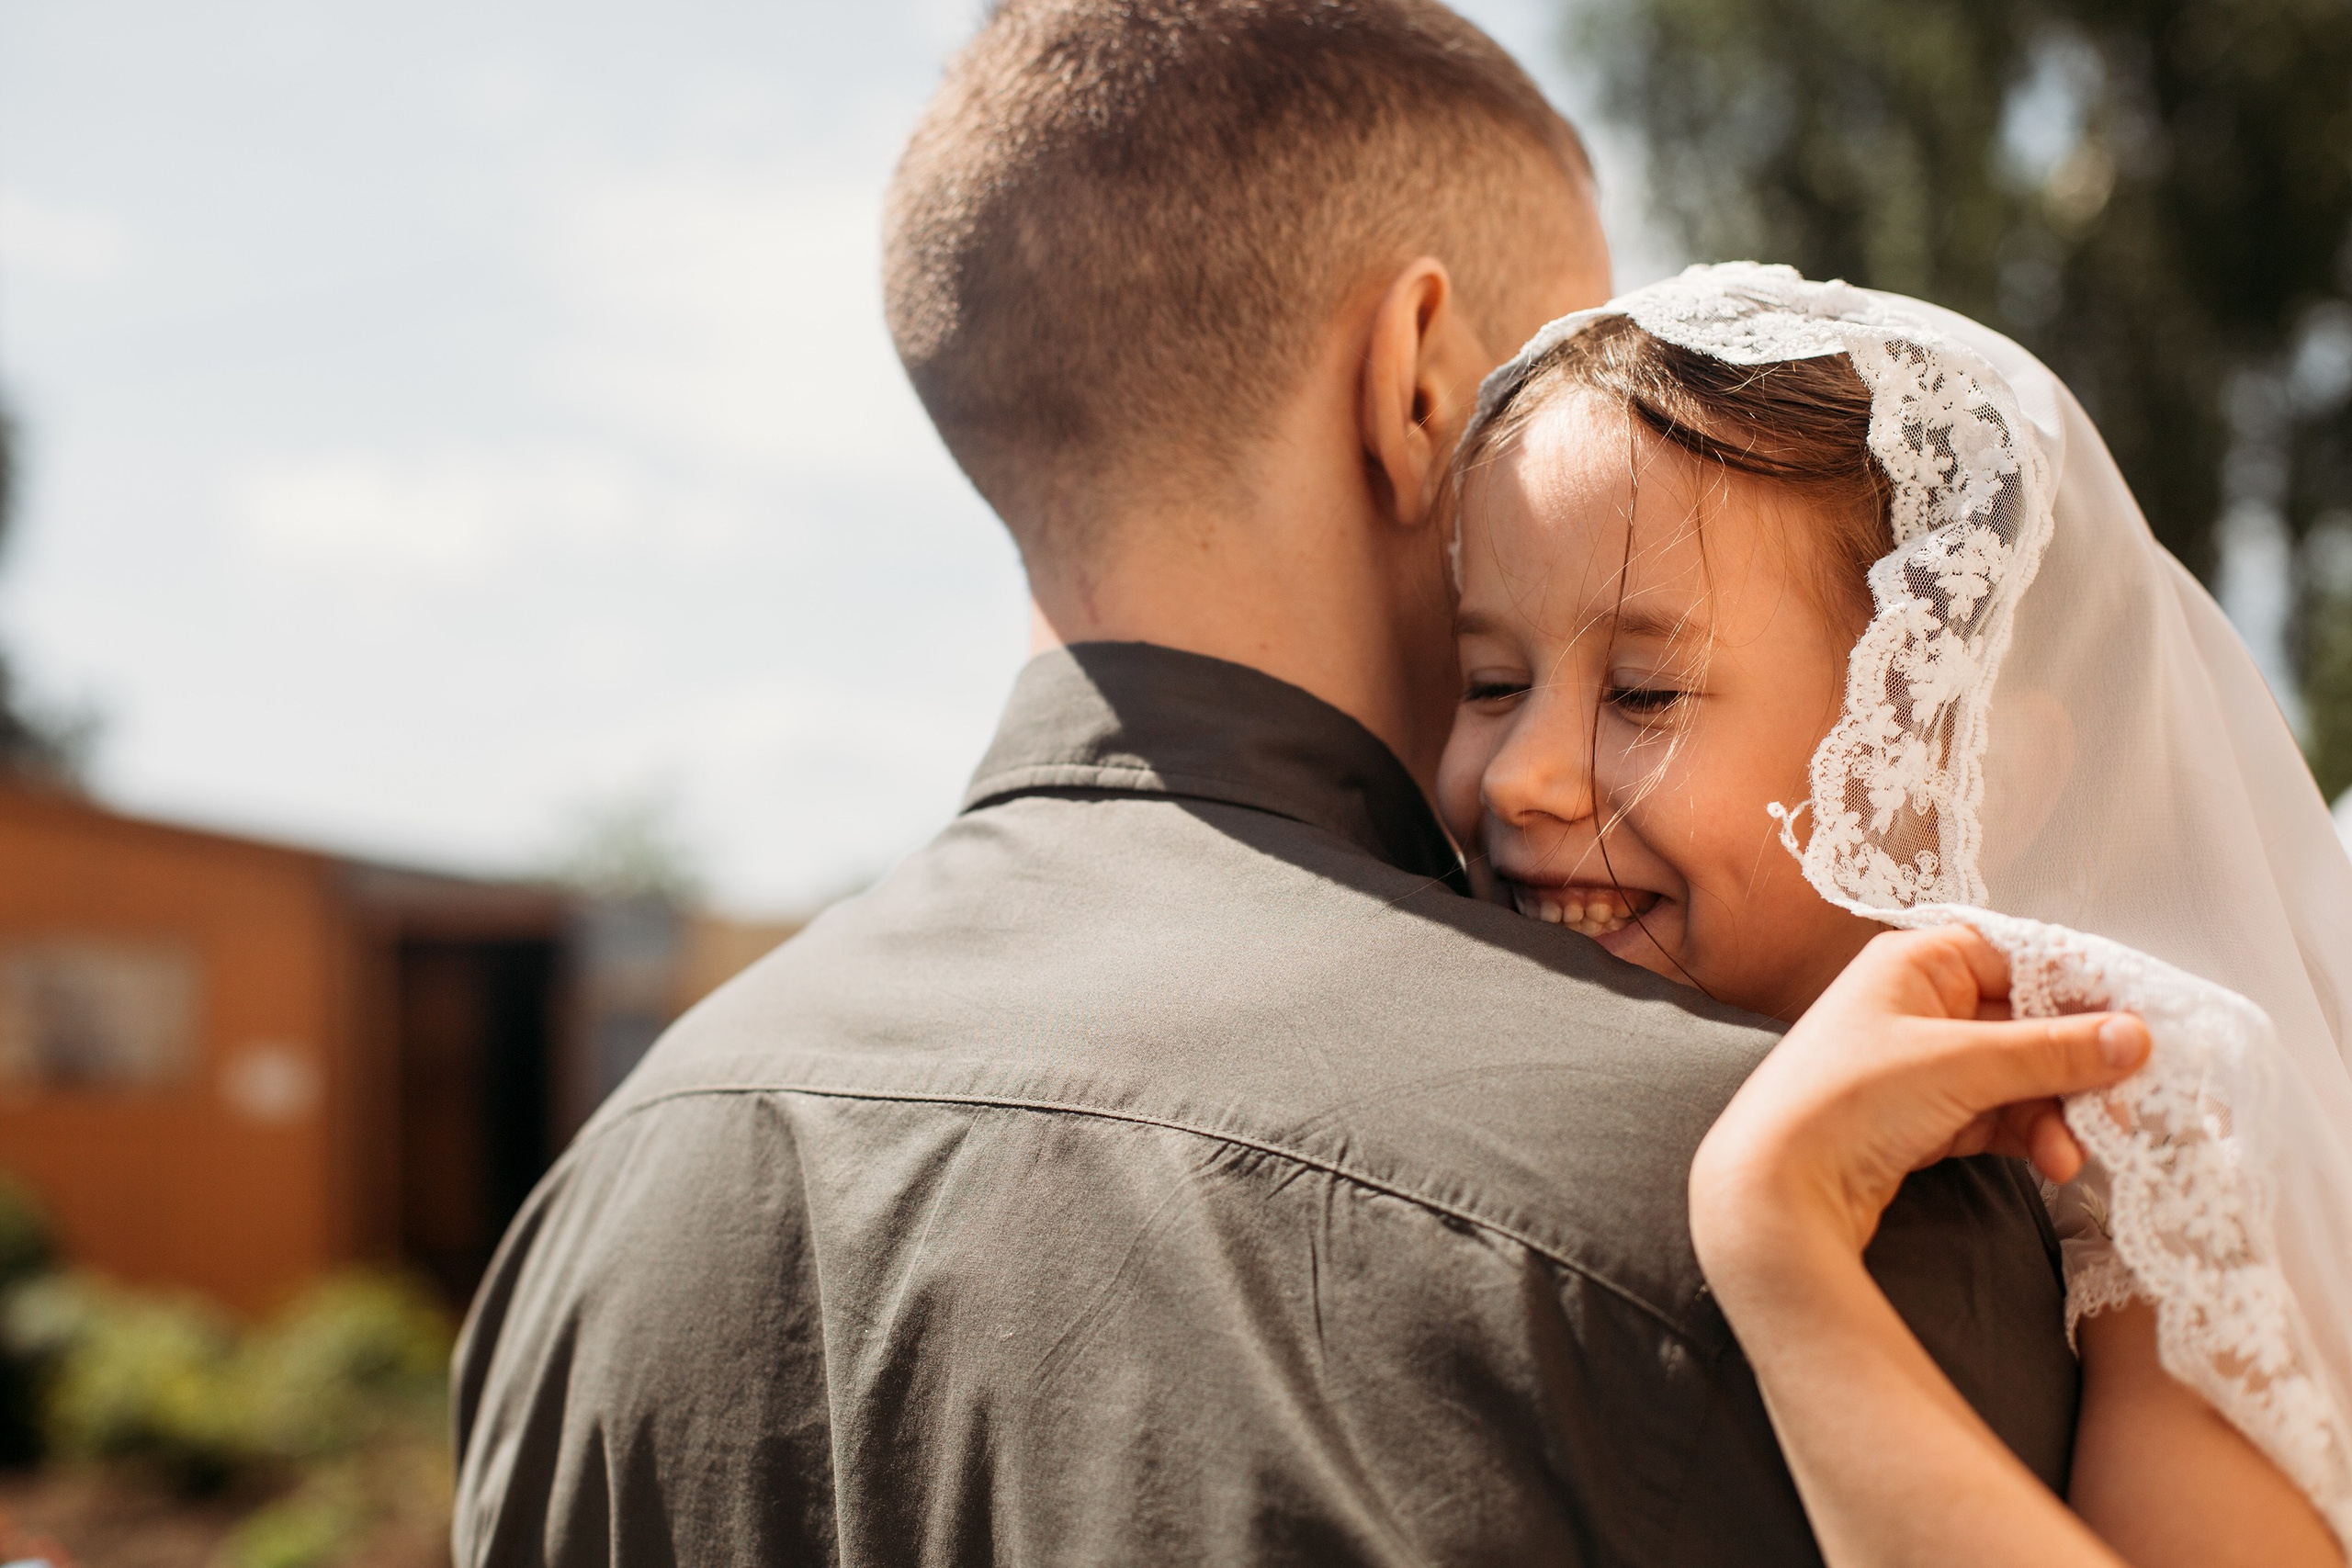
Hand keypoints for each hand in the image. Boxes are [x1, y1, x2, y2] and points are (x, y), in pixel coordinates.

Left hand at [1690, 925, 2151, 1280]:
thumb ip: (2052, 1050)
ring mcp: (1920, 1063)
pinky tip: (2057, 1163)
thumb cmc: (1844, 1102)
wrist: (1774, 1191)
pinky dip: (2030, 1136)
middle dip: (2078, 1065)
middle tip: (2133, 1102)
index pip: (2022, 958)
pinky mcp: (1922, 1117)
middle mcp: (1917, 1003)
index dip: (2085, 990)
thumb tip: (2134, 1035)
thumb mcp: (1959, 1064)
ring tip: (2079, 1151)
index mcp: (1915, 963)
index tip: (2143, 1026)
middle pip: (2027, 1021)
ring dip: (2057, 1111)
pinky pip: (1998, 1114)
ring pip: (2018, 1075)